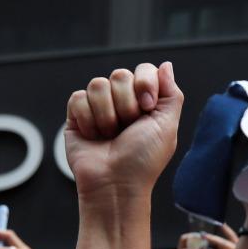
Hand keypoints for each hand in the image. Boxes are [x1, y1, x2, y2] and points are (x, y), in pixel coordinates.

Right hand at [62, 62, 182, 199]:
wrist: (115, 183)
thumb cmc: (143, 161)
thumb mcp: (167, 126)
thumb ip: (171, 93)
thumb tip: (166, 65)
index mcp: (145, 101)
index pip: (144, 70)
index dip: (145, 83)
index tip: (147, 107)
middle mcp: (122, 101)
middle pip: (120, 75)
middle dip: (126, 104)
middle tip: (128, 128)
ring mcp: (98, 107)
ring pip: (98, 85)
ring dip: (107, 115)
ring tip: (110, 136)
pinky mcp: (76, 116)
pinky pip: (78, 98)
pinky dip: (88, 119)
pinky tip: (93, 136)